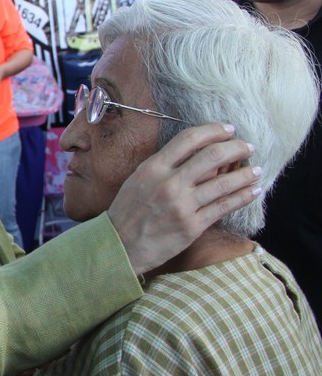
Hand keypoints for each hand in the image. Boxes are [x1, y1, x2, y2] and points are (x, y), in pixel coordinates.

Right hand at [109, 123, 260, 274]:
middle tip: (247, 147)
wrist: (119, 246)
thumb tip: (198, 156)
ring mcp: (182, 205)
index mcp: (153, 168)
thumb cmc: (128, 212)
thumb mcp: (139, 180)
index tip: (228, 129)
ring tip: (256, 170)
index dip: (213, 130)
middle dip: (236, 148)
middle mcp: (169, 183)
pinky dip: (242, 197)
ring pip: (224, 183)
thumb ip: (165, 167)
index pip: (188, 139)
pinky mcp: (192, 225)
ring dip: (245, 174)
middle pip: (212, 156)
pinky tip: (253, 191)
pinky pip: (224, 207)